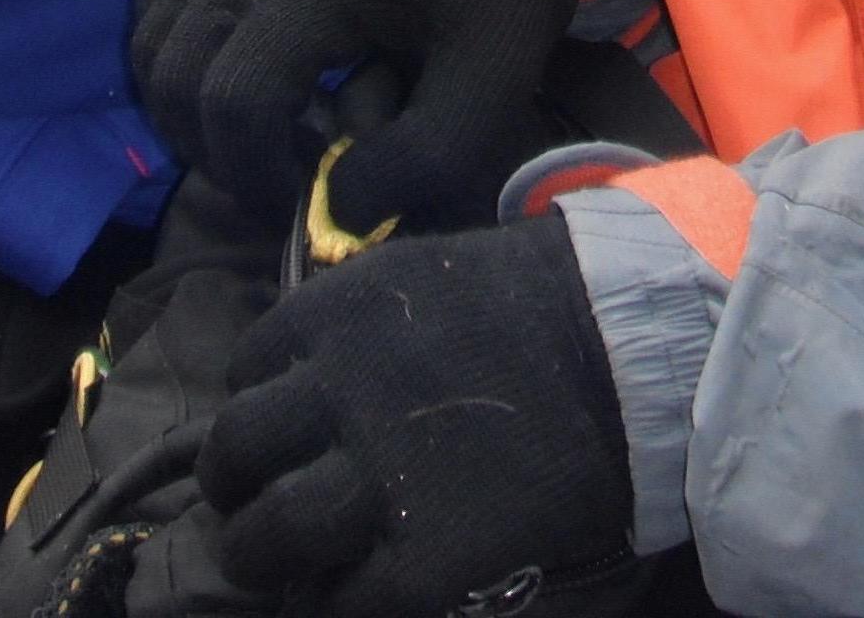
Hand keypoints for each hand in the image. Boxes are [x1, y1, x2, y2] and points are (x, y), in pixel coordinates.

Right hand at [131, 0, 631, 231]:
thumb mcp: (494, 78)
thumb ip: (423, 161)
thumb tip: (335, 213)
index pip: (235, 99)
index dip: (255, 174)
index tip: (302, 202)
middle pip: (176, 71)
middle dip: (212, 148)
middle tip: (277, 177)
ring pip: (155, 31)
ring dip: (184, 102)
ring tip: (259, 134)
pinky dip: (180, 50)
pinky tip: (243, 76)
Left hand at [198, 216, 635, 617]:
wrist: (630, 349)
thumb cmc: (542, 302)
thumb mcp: (426, 277)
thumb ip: (362, 331)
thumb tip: (317, 383)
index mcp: (335, 315)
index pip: (248, 369)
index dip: (260, 405)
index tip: (283, 430)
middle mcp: (334, 392)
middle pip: (235, 453)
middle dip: (234, 485)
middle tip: (255, 504)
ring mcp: (374, 479)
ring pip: (265, 536)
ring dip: (261, 554)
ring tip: (283, 564)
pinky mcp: (419, 558)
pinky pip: (337, 603)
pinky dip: (329, 605)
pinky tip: (354, 591)